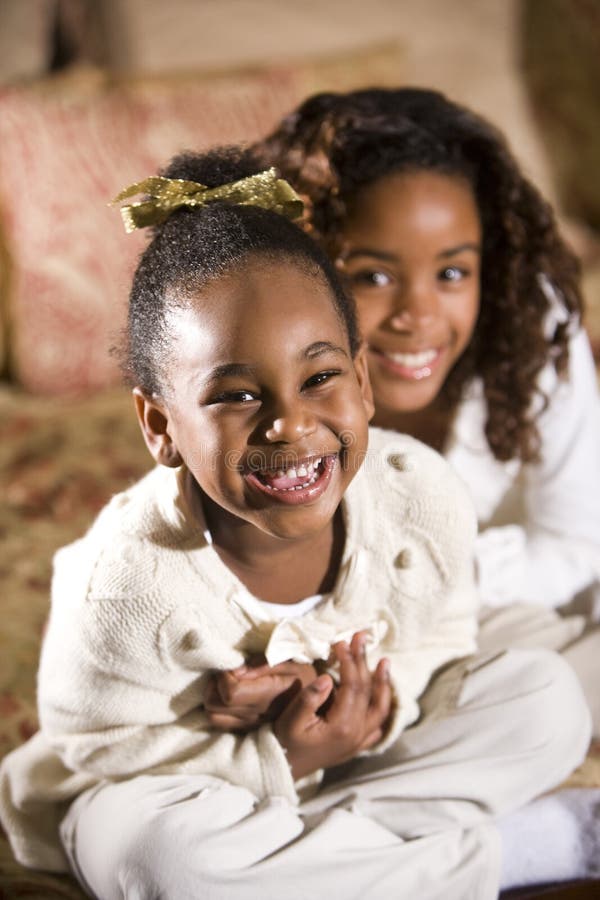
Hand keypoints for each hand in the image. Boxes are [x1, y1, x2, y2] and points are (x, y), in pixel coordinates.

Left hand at [204, 657, 317, 731]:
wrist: (321, 705)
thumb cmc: (305, 677)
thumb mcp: (293, 661)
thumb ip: (264, 664)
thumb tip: (237, 670)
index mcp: (267, 697)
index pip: (230, 693)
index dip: (225, 677)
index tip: (234, 668)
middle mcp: (256, 716)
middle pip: (213, 706)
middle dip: (215, 686)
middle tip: (228, 675)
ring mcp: (250, 727)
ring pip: (213, 717)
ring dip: (215, 698)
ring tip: (229, 686)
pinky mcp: (248, 732)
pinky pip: (221, 725)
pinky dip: (220, 710)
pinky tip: (233, 699)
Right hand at [273, 632, 391, 779]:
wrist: (284, 770)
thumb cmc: (284, 742)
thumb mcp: (290, 720)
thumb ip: (309, 699)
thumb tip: (328, 678)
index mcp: (342, 725)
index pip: (352, 685)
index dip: (348, 661)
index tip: (341, 641)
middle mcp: (356, 733)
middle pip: (366, 691)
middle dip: (364, 661)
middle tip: (361, 637)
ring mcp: (359, 741)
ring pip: (379, 709)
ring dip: (383, 684)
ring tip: (385, 662)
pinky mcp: (356, 745)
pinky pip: (377, 726)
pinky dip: (382, 708)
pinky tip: (383, 695)